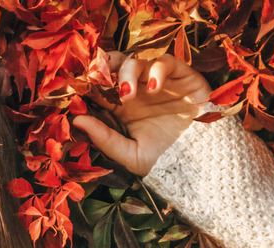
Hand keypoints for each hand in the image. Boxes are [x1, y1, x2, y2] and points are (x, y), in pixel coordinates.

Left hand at [72, 53, 211, 175]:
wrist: (198, 162)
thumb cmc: (162, 159)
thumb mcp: (128, 154)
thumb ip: (103, 138)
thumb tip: (76, 119)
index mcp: (119, 106)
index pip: (98, 85)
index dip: (87, 83)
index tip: (75, 88)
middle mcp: (137, 89)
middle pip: (114, 64)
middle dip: (103, 68)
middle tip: (96, 79)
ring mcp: (158, 81)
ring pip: (137, 59)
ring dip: (128, 72)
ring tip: (127, 94)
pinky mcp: (182, 76)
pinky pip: (166, 61)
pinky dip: (157, 70)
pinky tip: (153, 89)